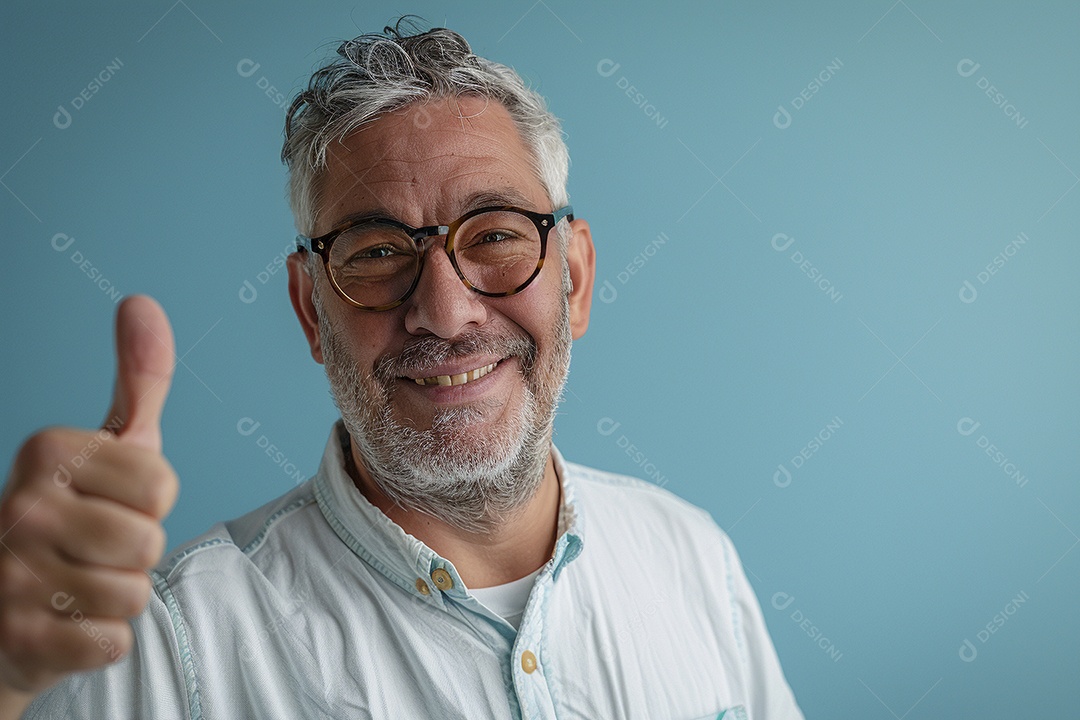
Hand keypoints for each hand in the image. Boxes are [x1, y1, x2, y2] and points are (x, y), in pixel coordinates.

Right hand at [0, 295, 178, 702]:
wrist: (8, 611)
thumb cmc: (77, 519)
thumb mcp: (111, 446)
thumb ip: (138, 380)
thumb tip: (142, 301)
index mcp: (47, 452)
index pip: (161, 485)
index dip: (150, 504)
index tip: (111, 503)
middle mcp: (17, 506)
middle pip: (148, 541)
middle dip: (136, 553)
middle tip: (94, 548)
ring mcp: (9, 575)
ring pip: (131, 593)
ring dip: (118, 596)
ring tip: (80, 583)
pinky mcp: (16, 638)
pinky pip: (111, 640)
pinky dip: (102, 639)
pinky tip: (68, 623)